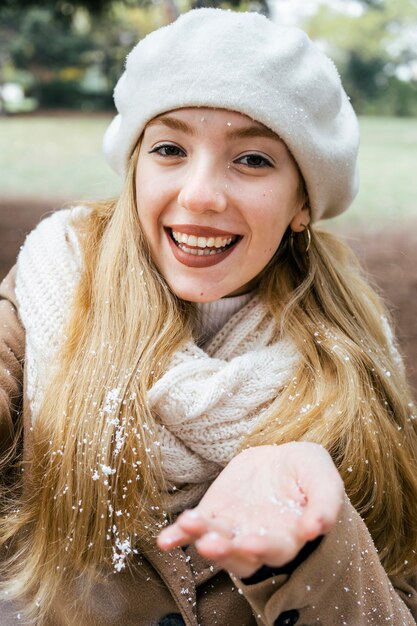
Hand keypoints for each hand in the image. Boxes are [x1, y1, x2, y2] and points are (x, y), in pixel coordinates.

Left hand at [157, 442, 343, 577]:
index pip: (274, 549)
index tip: (253, 543)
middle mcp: (255, 541)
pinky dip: (178, 536)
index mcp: (286, 538)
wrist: (283, 461)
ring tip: (187, 525)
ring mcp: (230, 529)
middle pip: (238, 554)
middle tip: (212, 544)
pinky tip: (166, 540)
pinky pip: (192, 529)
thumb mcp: (324, 482)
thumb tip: (317, 527)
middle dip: (224, 550)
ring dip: (198, 538)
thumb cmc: (308, 475)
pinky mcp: (212, 513)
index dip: (264, 547)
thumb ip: (325, 505)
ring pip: (212, 540)